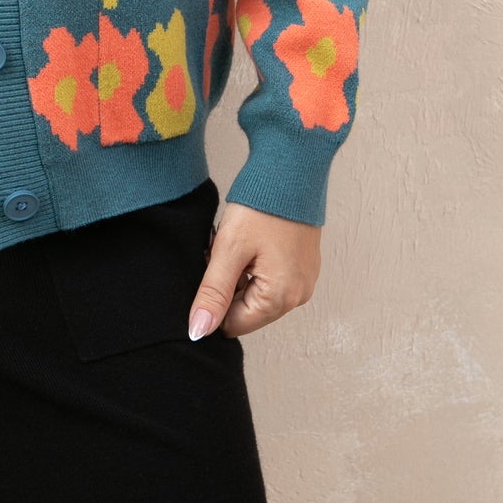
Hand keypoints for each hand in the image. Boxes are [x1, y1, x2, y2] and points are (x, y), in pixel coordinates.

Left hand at [187, 198, 321, 341]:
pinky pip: (270, 280)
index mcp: (281, 298)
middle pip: (247, 311)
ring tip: (239, 245)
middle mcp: (298, 296)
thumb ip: (213, 294)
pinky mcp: (303, 267)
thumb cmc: (262, 206)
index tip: (212, 268)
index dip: (214, 300)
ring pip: (257, 294)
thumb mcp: (229, 249)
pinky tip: (250, 242)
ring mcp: (303, 281)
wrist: (291, 171)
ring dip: (241, 276)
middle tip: (225, 253)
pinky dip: (254, 266)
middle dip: (229, 287)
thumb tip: (199, 332)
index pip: (233, 324)